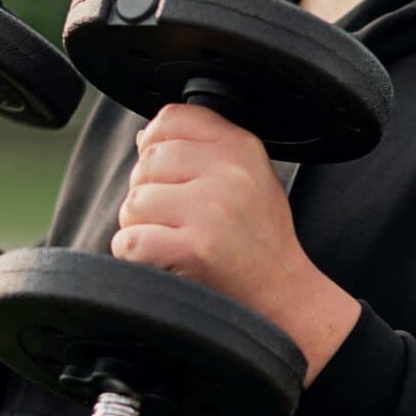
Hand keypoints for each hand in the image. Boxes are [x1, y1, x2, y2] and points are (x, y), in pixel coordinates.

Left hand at [113, 102, 359, 383]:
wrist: (285, 296)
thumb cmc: (259, 239)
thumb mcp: (249, 177)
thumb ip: (203, 149)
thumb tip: (143, 136)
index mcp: (242, 147)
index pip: (172, 118)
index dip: (156, 145)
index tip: (171, 175)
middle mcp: (229, 173)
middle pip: (146, 163)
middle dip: (150, 195)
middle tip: (181, 222)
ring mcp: (211, 211)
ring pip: (133, 204)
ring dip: (143, 228)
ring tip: (178, 243)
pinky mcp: (194, 250)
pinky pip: (130, 241)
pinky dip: (138, 256)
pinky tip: (167, 261)